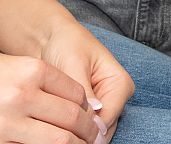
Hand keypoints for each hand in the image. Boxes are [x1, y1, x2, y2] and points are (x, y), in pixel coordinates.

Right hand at [0, 48, 100, 143]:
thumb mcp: (6, 65)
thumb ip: (37, 82)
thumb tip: (70, 103)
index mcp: (29, 71)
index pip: (75, 92)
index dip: (86, 107)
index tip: (88, 115)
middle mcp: (21, 96)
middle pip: (72, 119)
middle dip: (87, 131)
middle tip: (92, 137)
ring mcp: (5, 125)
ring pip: (58, 141)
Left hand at [38, 18, 133, 138]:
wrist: (50, 38)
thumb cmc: (65, 44)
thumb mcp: (74, 65)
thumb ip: (85, 94)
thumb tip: (93, 124)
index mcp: (120, 85)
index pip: (107, 120)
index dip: (85, 130)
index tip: (61, 127)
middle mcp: (115, 99)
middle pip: (101, 131)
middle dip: (78, 132)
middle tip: (54, 127)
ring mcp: (102, 107)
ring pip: (90, 133)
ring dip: (72, 132)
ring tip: (51, 123)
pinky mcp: (87, 111)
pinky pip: (80, 129)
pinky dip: (67, 129)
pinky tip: (52, 123)